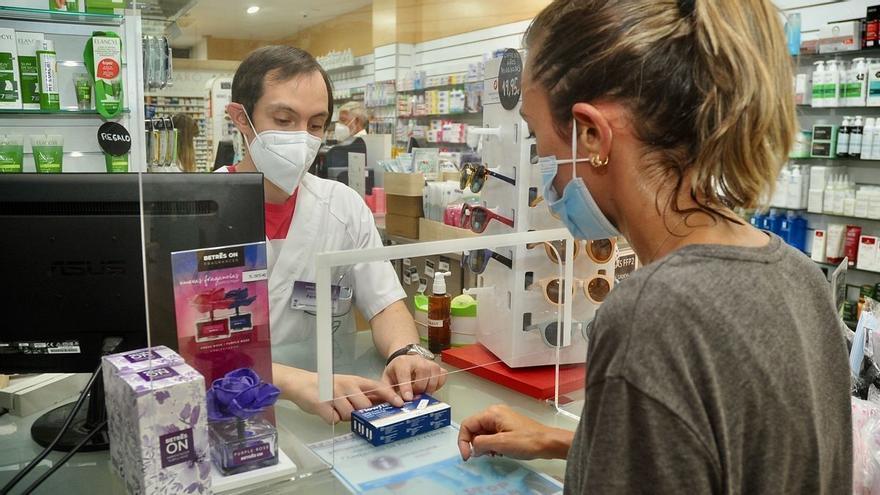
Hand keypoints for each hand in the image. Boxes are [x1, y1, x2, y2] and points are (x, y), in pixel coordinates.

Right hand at [279, 367, 403, 423]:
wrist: (302, 383)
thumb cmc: (328, 386)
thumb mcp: (348, 385)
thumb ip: (363, 393)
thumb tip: (383, 403)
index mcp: (355, 381)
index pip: (377, 387)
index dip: (389, 395)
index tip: (399, 404)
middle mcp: (347, 386)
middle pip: (364, 406)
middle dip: (360, 413)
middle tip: (350, 410)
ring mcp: (334, 395)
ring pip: (349, 415)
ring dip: (343, 417)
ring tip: (335, 408)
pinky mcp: (322, 405)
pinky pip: (333, 419)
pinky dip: (331, 419)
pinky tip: (326, 411)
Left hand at [381, 354, 446, 400]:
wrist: (404, 361)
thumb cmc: (395, 373)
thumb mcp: (386, 382)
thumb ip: (389, 394)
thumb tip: (399, 404)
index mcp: (402, 362)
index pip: (405, 374)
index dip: (406, 387)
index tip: (408, 398)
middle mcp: (417, 360)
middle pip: (423, 375)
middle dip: (419, 389)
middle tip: (414, 395)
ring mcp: (429, 363)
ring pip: (434, 376)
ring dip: (429, 388)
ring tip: (421, 392)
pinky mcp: (438, 367)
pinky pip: (442, 376)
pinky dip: (438, 385)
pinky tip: (430, 387)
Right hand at [457, 404, 572, 460]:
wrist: (547, 442)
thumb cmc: (528, 441)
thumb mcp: (501, 443)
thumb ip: (481, 443)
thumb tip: (472, 448)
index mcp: (491, 413)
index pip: (467, 425)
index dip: (463, 441)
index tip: (467, 456)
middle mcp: (494, 413)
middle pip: (474, 428)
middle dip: (475, 443)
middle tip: (482, 456)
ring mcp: (501, 419)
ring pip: (482, 433)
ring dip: (484, 445)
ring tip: (494, 453)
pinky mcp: (507, 426)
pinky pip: (491, 435)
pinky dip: (491, 444)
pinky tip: (499, 452)